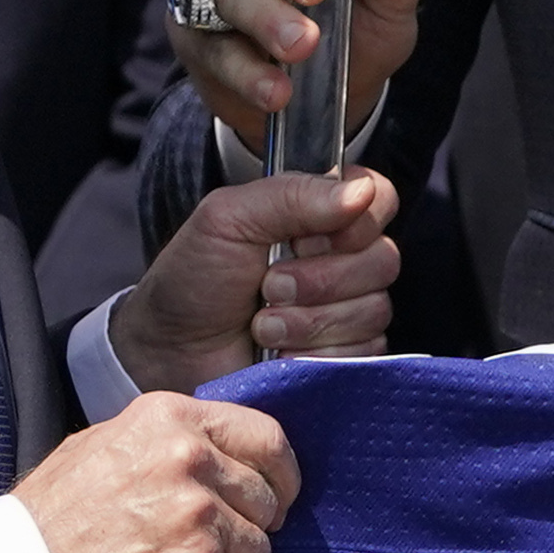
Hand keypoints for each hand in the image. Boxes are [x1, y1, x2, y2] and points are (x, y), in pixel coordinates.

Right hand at [18, 389, 299, 552]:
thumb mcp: (105, 443)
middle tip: (214, 549)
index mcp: (170, 419)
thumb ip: (167, 440)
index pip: (265, 436)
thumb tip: (218, 452)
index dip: (281, 474)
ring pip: (257, 551)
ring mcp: (196, 514)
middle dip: (247, 530)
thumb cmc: (54, 515)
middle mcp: (190, 458)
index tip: (277, 497)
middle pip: (266, 500)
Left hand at [116, 168, 400, 385]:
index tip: (301, 239)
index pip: (379, 198)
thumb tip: (361, 192)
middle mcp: (343, 259)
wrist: (170, 352)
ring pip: (373, 311)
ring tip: (261, 324)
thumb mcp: (228, 219)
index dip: (350, 223)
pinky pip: (364, 355)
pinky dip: (313, 356)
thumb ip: (293, 195)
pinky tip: (279, 354)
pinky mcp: (347, 360)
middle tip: (268, 286)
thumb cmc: (194, 280)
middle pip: (384, 260)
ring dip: (308, 321)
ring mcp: (349, 311)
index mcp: (321, 214)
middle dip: (318, 279)